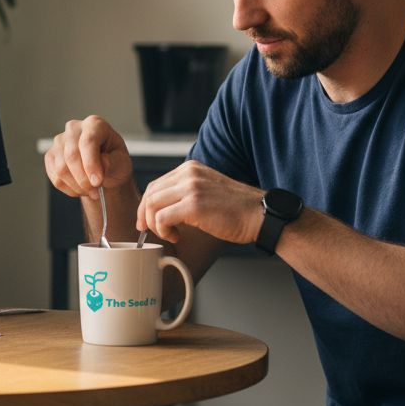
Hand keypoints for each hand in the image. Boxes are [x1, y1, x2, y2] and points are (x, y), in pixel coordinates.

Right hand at [44, 115, 132, 199]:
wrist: (105, 171)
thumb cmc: (114, 162)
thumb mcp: (122, 163)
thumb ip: (113, 163)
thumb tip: (101, 165)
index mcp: (94, 124)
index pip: (88, 142)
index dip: (91, 164)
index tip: (97, 182)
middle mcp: (74, 129)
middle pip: (71, 156)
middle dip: (83, 179)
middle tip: (95, 191)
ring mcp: (59, 142)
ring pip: (61, 169)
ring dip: (77, 186)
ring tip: (90, 190)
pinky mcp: (51, 156)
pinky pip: (55, 177)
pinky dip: (69, 189)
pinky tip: (80, 188)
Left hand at [137, 160, 263, 244]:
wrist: (260, 215)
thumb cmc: (236, 210)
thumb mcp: (207, 191)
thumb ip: (186, 193)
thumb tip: (162, 208)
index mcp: (190, 169)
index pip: (156, 184)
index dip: (147, 205)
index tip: (146, 221)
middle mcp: (189, 174)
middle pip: (150, 193)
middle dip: (145, 215)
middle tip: (148, 231)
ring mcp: (191, 187)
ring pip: (152, 205)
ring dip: (155, 225)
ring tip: (169, 235)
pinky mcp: (194, 205)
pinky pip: (162, 218)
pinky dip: (163, 231)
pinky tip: (176, 236)